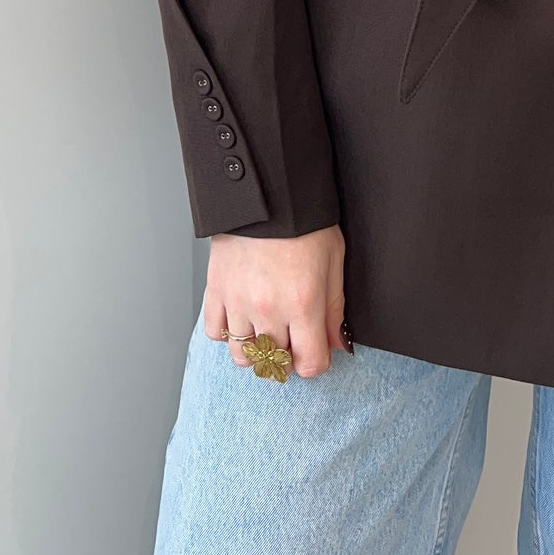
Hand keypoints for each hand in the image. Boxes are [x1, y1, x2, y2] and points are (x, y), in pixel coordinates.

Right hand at [203, 226, 350, 378]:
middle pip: (275, 363)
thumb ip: (335, 307)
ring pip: (242, 355)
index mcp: (303, 302)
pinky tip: (241, 317)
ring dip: (256, 351)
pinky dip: (227, 332)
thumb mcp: (334, 259)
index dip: (315, 362)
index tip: (316, 351)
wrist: (266, 191)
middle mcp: (269, 309)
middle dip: (287, 357)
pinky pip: (215, 333)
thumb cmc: (303, 220)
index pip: (309, 363)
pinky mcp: (216, 290)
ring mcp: (238, 302)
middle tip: (292, 339)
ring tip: (265, 331)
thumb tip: (338, 343)